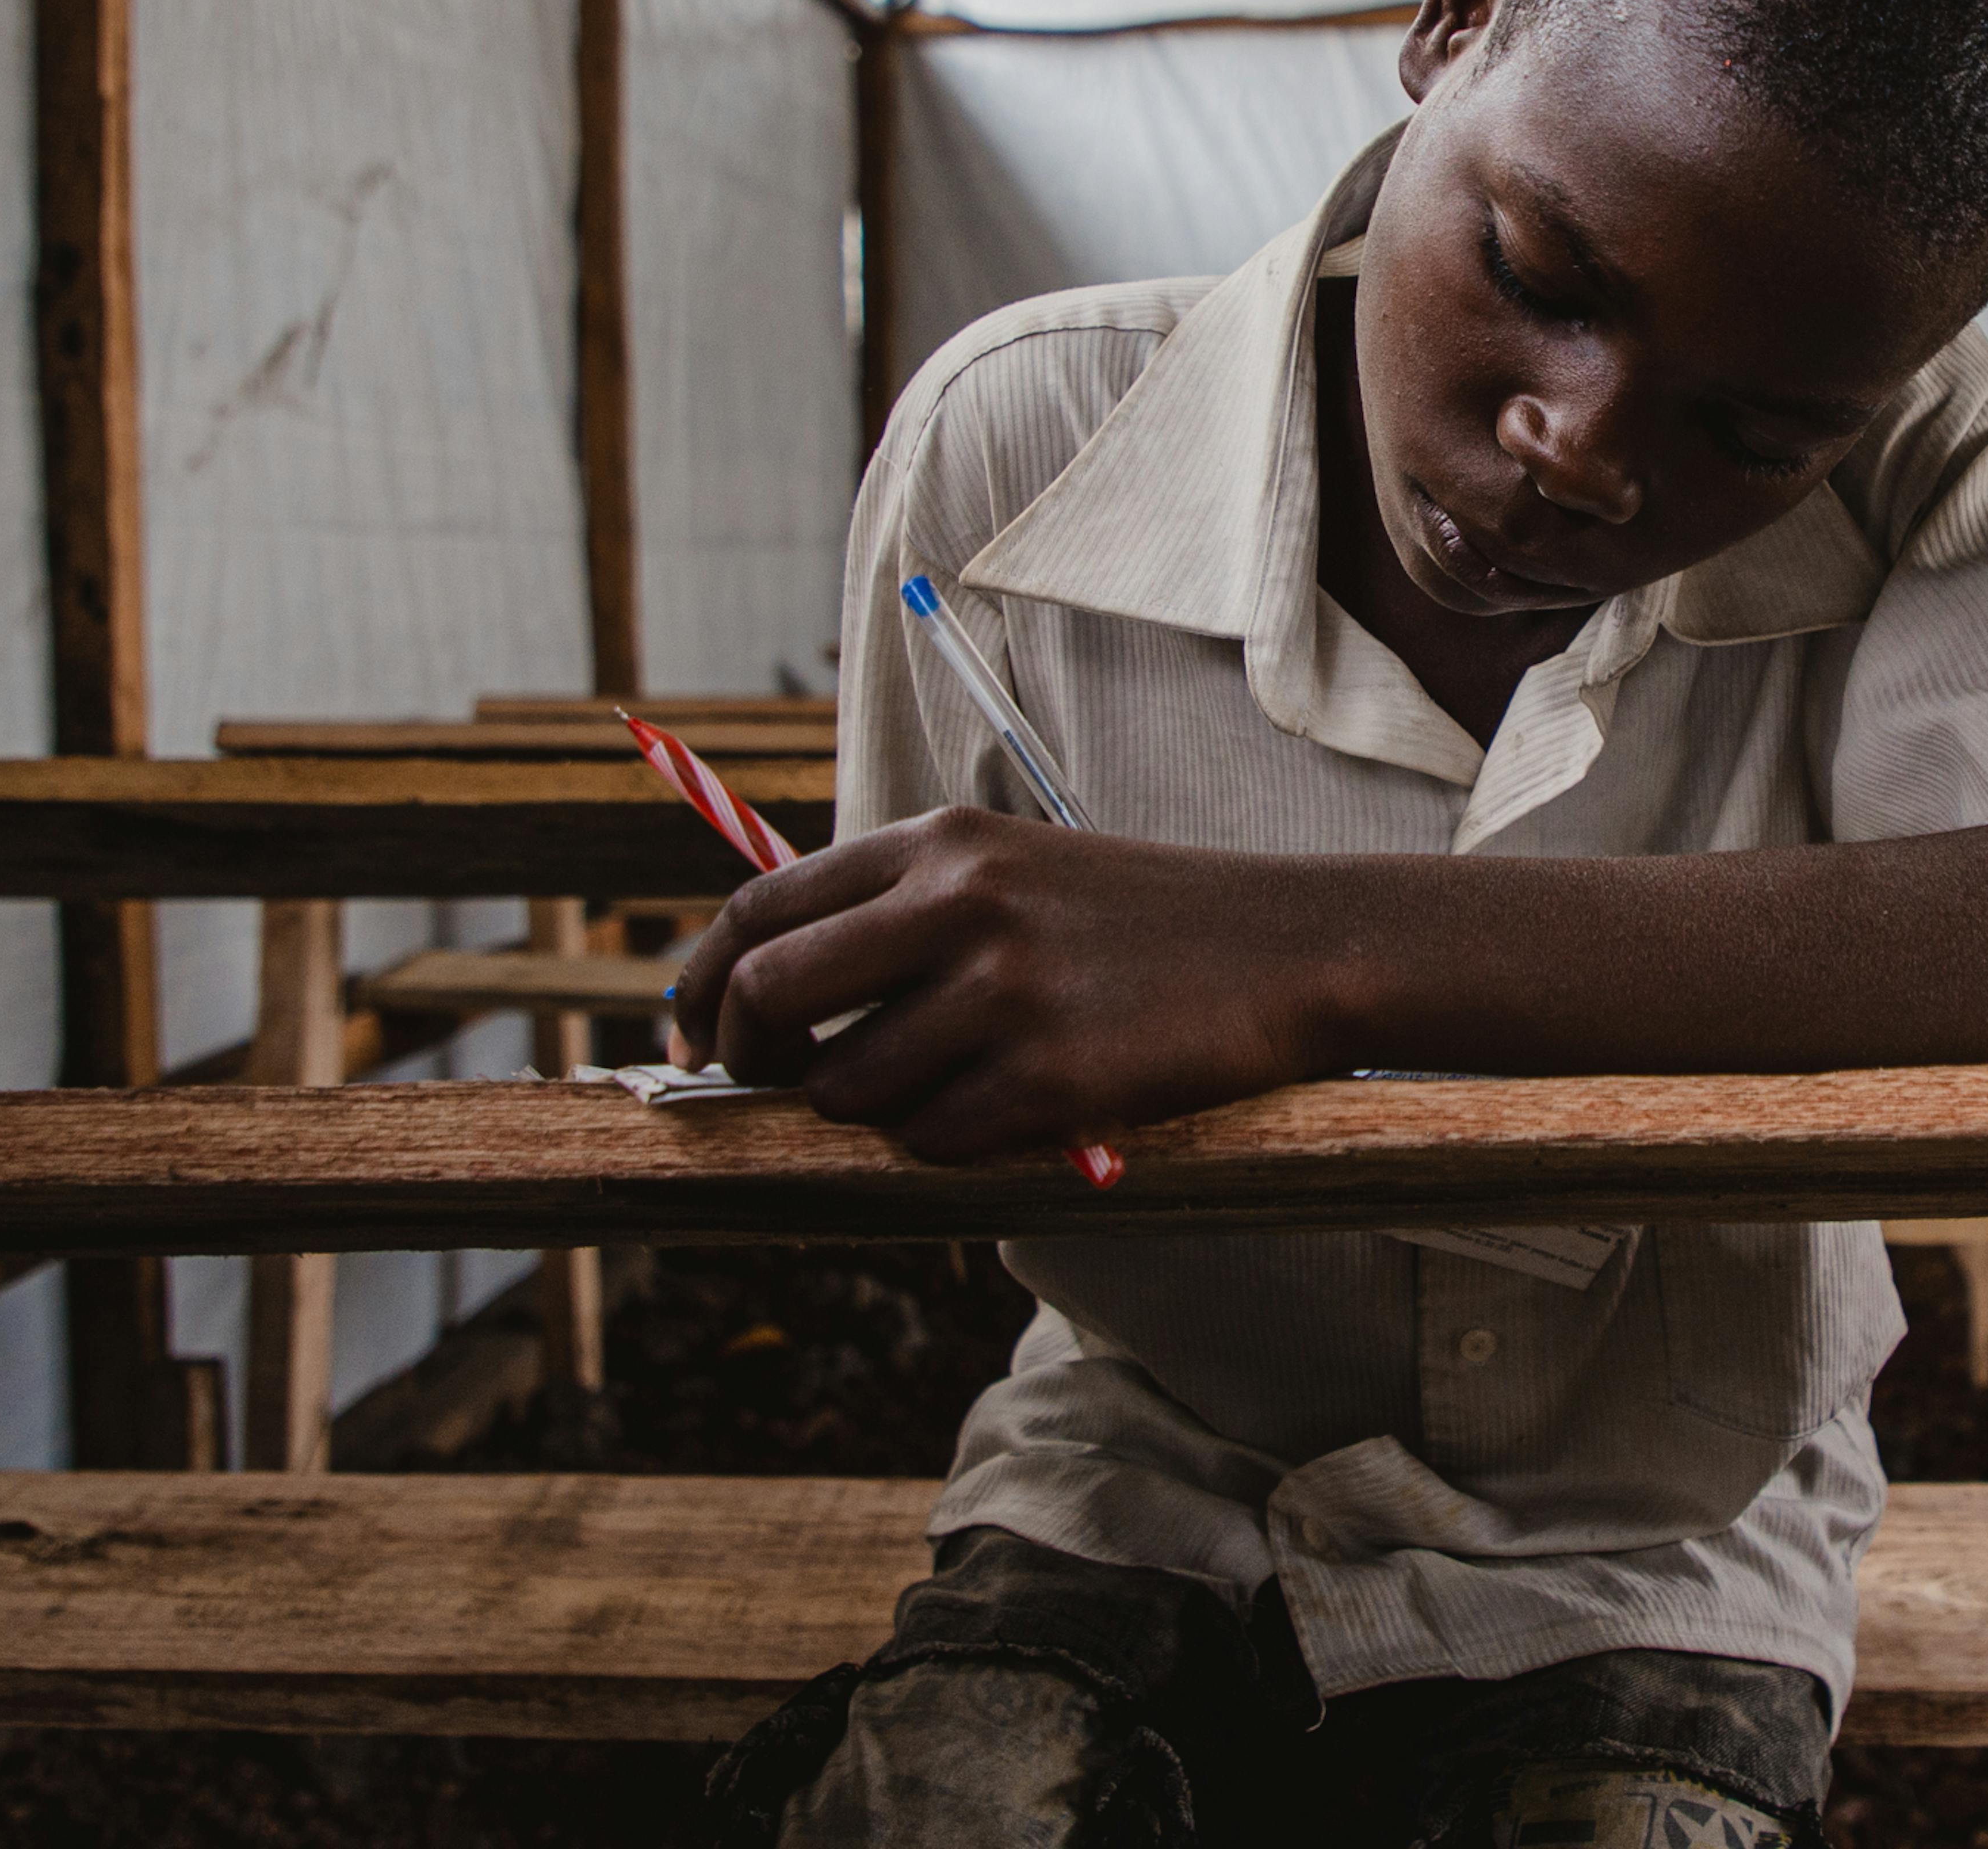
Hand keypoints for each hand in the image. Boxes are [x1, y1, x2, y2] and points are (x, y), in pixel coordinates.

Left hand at [663, 808, 1356, 1164]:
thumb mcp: (1018, 868)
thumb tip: (776, 991)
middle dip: (748, 1056)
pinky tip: (1019, 1110)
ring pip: (850, 1090)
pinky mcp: (1051, 1079)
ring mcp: (1004, 993)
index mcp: (943, 842)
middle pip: (771, 993)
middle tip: (774, 1086)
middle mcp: (960, 904)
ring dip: (878, 1113)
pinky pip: (937, 1143)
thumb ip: (905, 911)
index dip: (705, 976)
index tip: (693, 1026)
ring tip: (953, 1090)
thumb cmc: (1148, 919)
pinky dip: (956, 1145)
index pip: (762, 905)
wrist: (1294, 944)